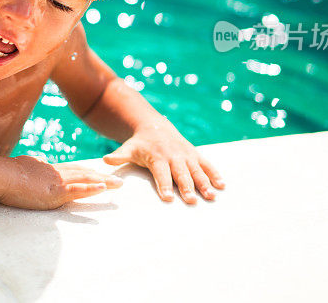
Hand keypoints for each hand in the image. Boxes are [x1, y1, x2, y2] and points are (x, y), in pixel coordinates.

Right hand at [0, 155, 123, 209]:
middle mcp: (57, 173)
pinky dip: (92, 188)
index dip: (89, 171)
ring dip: (104, 183)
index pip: (74, 170)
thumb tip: (37, 158)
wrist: (0, 174)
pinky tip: (104, 188)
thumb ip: (33, 163)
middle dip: (102, 177)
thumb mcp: (23, 165)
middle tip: (119, 181)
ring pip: (86, 180)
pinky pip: (77, 190)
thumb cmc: (7, 172)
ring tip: (119, 185)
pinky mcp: (55, 192)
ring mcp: (57, 182)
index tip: (100, 172)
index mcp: (50, 169)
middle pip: (85, 174)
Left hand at [102, 124, 224, 203]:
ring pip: (196, 170)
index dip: (165, 185)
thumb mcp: (128, 148)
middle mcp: (173, 156)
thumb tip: (105, 160)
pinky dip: (214, 174)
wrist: (154, 126)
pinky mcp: (194, 154)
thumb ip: (119, 155)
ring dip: (204, 183)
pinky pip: (206, 164)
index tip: (168, 198)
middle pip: (181, 174)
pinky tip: (222, 185)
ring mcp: (186, 155)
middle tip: (192, 201)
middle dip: (187, 187)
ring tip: (211, 196)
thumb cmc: (140, 144)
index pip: (161, 173)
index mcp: (157, 157)